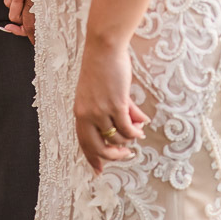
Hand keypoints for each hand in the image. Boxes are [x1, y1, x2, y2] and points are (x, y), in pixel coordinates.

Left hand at [74, 37, 148, 173]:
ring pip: (117, 138)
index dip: (92, 158)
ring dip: (129, 138)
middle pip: (99, 148)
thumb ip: (117, 112)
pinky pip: (127, 128)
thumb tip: (139, 126)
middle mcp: (87, 115)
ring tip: (137, 130)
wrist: (104, 47)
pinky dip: (135, 131)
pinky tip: (140, 127)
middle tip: (126, 154)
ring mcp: (101, 111)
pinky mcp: (116, 105)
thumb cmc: (102, 66)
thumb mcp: (102, 93)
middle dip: (114, 155)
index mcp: (79, 111)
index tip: (99, 171)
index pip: (84, 143)